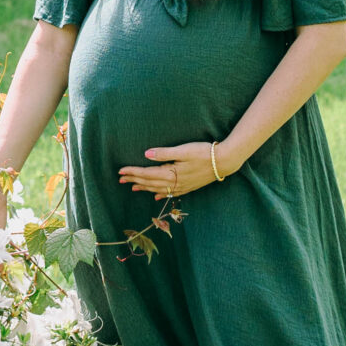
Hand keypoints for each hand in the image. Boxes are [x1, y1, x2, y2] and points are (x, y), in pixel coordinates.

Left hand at [117, 141, 232, 199]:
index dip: (132, 172)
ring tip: (133, 187)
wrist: (225, 162)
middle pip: (150, 182)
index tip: (120, 171)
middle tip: (120, 179)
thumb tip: (146, 154)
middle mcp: (175, 182)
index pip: (146, 173)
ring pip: (159, 189)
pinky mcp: (189, 186)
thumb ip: (164, 153)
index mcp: (171, 172)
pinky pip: (170, 193)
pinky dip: (161, 194)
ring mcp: (182, 186)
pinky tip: (156, 195)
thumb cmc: (204, 152)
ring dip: (145, 188)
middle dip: (134, 180)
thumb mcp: (183, 150)